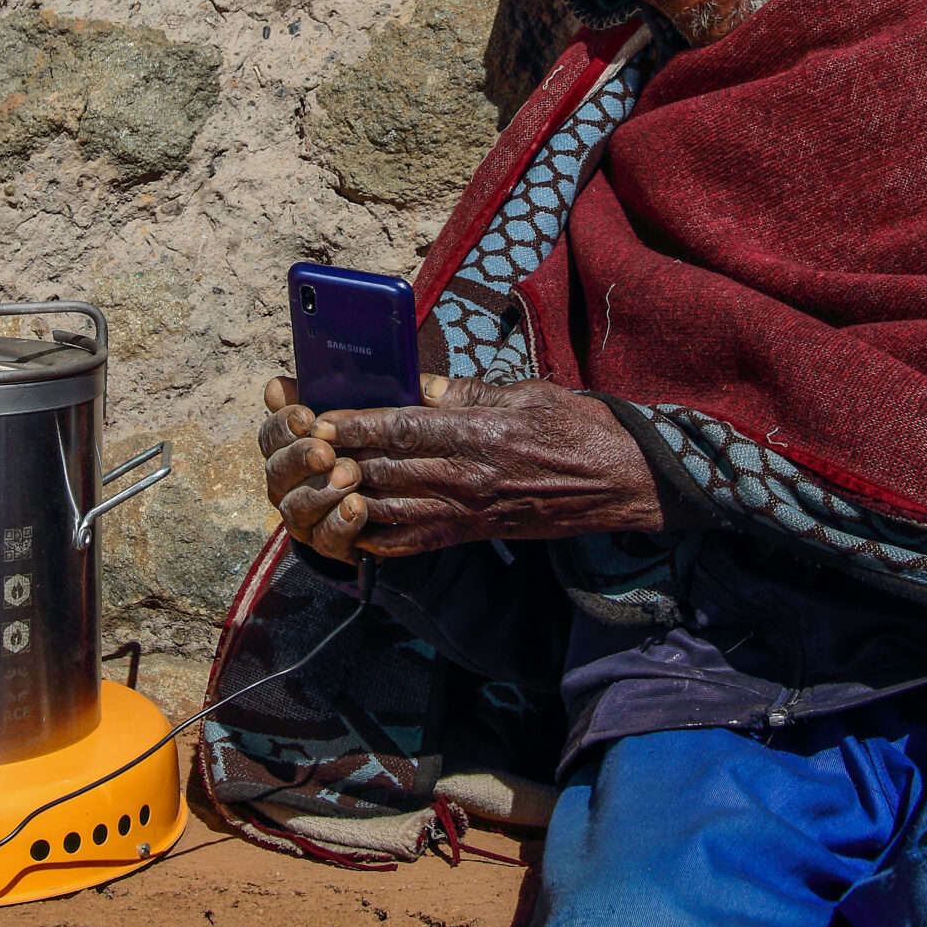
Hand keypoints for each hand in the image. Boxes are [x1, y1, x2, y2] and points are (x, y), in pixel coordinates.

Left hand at [255, 373, 665, 561]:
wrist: (622, 480)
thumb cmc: (578, 427)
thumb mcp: (525, 392)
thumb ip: (469, 392)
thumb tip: (423, 387)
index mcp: (478, 432)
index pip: (401, 427)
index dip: (355, 424)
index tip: (321, 417)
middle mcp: (468, 475)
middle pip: (387, 468)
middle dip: (340, 459)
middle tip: (304, 449)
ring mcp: (471, 509)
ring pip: (394, 507)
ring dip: (352, 498)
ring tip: (318, 486)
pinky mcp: (479, 532)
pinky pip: (419, 539)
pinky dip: (383, 536)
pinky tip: (356, 529)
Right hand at [257, 375, 373, 562]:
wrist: (409, 495)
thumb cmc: (378, 442)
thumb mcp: (365, 412)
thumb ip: (333, 393)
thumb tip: (279, 386)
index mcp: (292, 446)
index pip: (271, 435)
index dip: (282, 425)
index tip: (306, 417)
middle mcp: (289, 482)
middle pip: (276, 471)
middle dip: (299, 459)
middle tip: (326, 452)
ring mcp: (306, 516)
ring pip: (295, 508)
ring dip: (320, 492)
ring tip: (350, 478)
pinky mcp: (329, 543)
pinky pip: (326, 538)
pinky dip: (339, 523)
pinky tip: (357, 507)